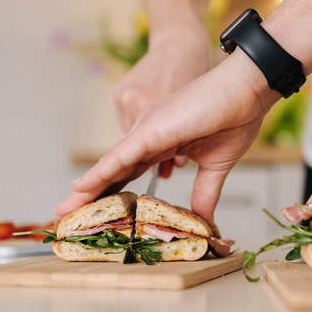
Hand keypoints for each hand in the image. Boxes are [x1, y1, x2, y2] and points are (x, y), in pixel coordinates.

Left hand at [55, 52, 280, 223]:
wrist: (247, 90)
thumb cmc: (235, 117)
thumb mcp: (216, 166)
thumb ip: (204, 192)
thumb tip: (203, 222)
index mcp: (162, 144)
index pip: (131, 174)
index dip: (113, 193)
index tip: (96, 212)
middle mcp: (148, 136)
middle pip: (114, 171)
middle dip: (91, 195)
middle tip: (65, 215)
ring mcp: (148, 131)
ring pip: (112, 165)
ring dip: (87, 189)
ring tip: (64, 209)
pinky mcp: (153, 130)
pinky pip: (121, 156)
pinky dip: (100, 173)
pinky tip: (81, 187)